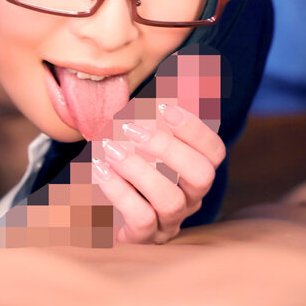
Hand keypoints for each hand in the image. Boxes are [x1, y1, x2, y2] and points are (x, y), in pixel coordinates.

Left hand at [92, 104, 225, 244]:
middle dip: (167, 147)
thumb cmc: (121, 158)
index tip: (164, 107)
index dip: (195, 128)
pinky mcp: (143, 238)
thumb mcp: (138, 129)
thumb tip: (183, 67)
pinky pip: (141, 219)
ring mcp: (169, 221)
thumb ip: (160, 104)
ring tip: (109, 148)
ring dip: (138, 169)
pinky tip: (100, 169)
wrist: (91, 201)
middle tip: (130, 129)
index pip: (215, 151)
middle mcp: (189, 196)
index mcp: (194, 168)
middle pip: (202, 175)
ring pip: (171, 200)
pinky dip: (120, 191)